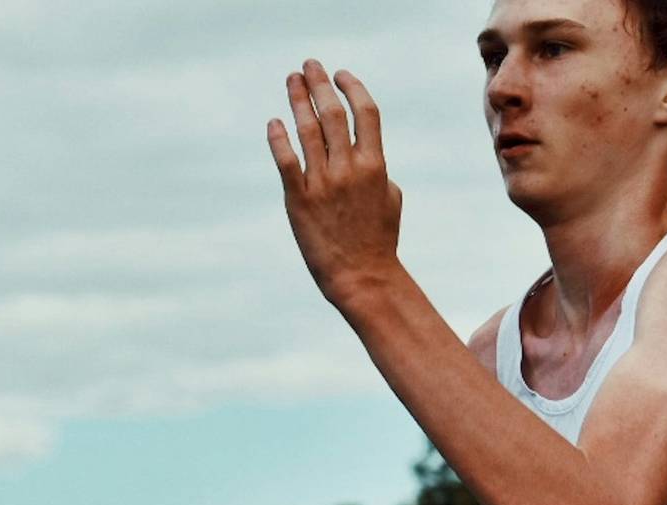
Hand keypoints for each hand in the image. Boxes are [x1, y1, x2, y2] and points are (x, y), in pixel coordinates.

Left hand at [266, 59, 405, 311]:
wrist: (362, 277)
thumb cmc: (379, 240)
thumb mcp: (392, 200)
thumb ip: (380, 171)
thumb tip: (367, 153)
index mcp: (375, 166)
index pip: (365, 112)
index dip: (352, 87)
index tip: (341, 75)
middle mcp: (349, 169)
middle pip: (333, 113)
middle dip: (320, 84)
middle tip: (309, 66)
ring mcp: (322, 183)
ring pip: (307, 130)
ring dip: (298, 100)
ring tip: (291, 81)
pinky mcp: (298, 199)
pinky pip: (286, 160)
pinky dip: (278, 138)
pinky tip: (274, 122)